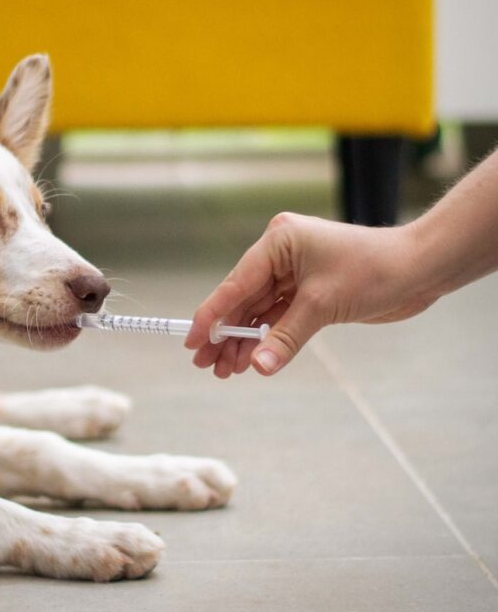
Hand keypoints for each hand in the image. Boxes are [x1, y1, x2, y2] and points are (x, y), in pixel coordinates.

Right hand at [184, 213, 434, 377]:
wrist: (420, 269)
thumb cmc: (375, 270)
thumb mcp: (323, 304)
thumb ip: (286, 336)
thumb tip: (259, 366)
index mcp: (278, 241)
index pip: (236, 283)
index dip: (212, 315)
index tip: (192, 340)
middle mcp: (281, 254)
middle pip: (242, 299)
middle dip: (226, 334)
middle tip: (205, 364)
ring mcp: (294, 272)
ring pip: (258, 311)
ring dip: (244, 341)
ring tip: (225, 371)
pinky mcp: (308, 291)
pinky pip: (278, 316)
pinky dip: (266, 338)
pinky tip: (252, 360)